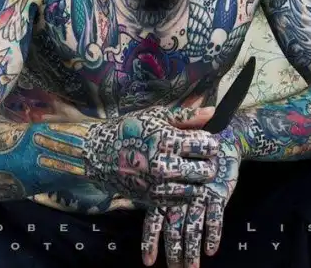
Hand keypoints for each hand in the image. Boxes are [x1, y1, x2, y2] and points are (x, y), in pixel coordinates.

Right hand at [82, 106, 219, 205]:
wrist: (98, 153)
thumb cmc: (129, 129)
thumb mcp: (155, 116)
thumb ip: (185, 116)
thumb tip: (212, 111)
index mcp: (167, 141)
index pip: (207, 146)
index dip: (210, 142)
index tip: (204, 141)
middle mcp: (164, 165)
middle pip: (207, 170)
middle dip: (209, 162)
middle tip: (201, 157)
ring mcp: (158, 185)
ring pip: (196, 188)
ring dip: (197, 179)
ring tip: (189, 169)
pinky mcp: (152, 199)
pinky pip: (180, 200)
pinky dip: (183, 191)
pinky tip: (177, 179)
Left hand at [141, 136, 240, 267]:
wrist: (218, 138)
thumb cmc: (189, 151)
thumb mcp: (169, 164)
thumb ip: (159, 183)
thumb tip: (140, 197)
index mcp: (166, 189)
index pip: (155, 218)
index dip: (151, 240)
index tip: (148, 262)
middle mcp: (181, 194)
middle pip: (175, 228)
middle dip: (174, 252)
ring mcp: (200, 194)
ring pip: (194, 227)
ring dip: (193, 250)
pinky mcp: (218, 193)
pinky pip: (215, 217)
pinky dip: (213, 234)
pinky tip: (211, 250)